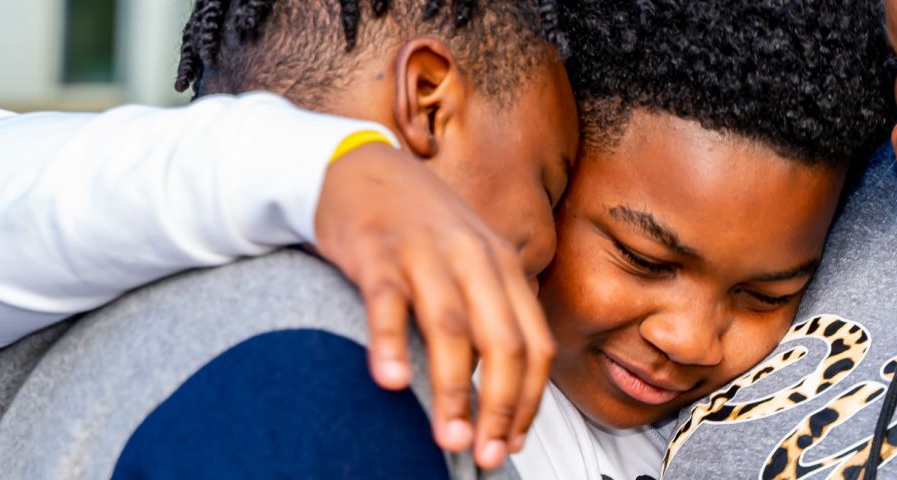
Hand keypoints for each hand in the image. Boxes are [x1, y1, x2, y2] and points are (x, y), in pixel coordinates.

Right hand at [313, 143, 555, 467]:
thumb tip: (504, 391)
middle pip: (503, 343)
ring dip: (452, 390)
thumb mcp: (472, 262)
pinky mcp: (376, 251)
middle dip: (499, 407)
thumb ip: (491, 314)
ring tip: (449, 438)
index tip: (512, 442)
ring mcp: (425, 253)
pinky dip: (389, 343)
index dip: (528, 400)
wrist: (361, 168)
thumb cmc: (420, 230)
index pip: (534, 344)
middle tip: (485, 454)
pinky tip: (389, 382)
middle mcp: (474, 259)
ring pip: (451, 330)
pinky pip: (386, 302)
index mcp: (504, 267)